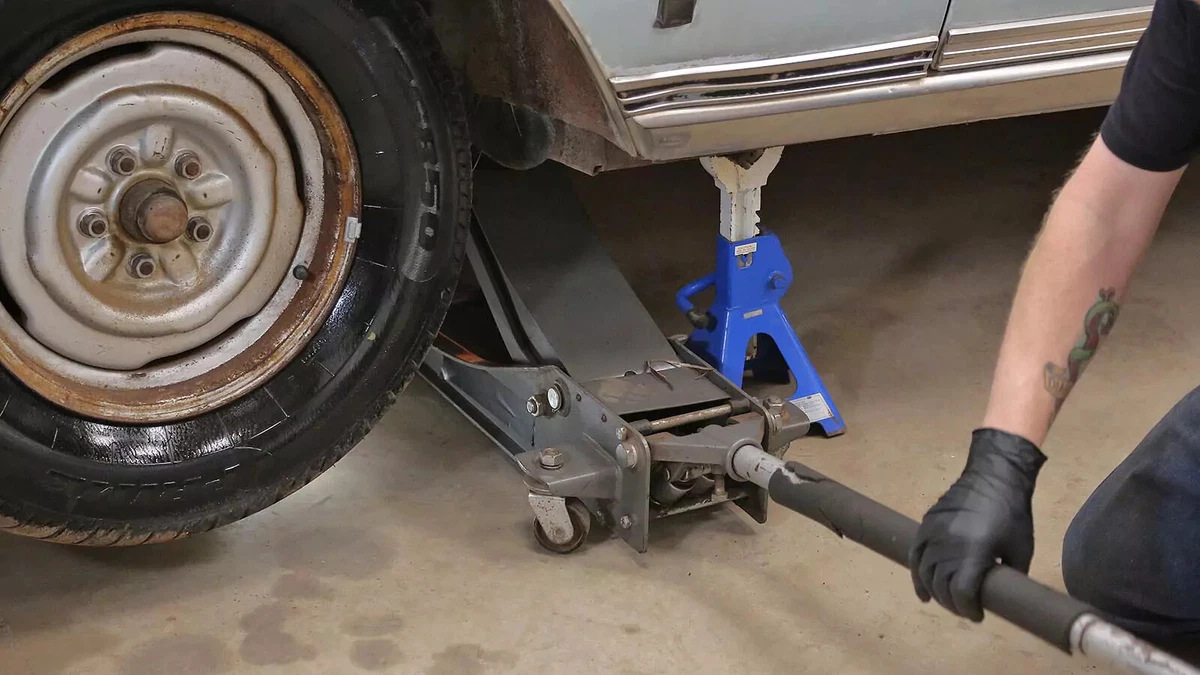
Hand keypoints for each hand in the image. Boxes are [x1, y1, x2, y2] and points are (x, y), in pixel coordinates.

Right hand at [910, 428, 1045, 620]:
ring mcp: (933, 534)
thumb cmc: (1013, 513)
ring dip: (935, 593)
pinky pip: (915, 556)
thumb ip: (1010, 576)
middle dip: (953, 604)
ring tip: (947, 601)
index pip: (961, 593)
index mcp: (974, 552)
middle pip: (941, 586)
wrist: (994, 476)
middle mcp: (948, 545)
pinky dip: (917, 577)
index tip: (978, 615)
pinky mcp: (926, 525)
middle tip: (965, 609)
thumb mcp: (1021, 550)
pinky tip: (923, 592)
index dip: (968, 610)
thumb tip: (1002, 596)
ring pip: (925, 574)